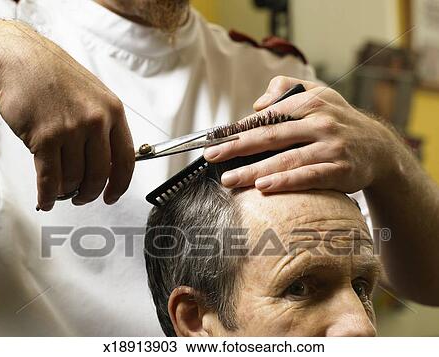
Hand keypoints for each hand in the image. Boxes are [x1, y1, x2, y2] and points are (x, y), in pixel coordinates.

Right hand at [0, 20, 134, 210]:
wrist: (20, 58)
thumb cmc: (55, 75)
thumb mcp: (94, 95)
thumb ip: (104, 127)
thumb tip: (108, 161)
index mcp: (113, 111)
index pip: (126, 159)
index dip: (120, 184)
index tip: (113, 195)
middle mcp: (95, 121)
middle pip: (99, 174)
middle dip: (90, 193)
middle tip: (84, 196)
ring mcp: (70, 130)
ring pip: (73, 179)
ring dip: (66, 191)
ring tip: (62, 190)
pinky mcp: (44, 137)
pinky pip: (50, 179)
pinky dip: (48, 195)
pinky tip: (46, 199)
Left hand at [204, 76, 400, 192]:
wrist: (379, 148)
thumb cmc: (339, 121)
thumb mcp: (319, 95)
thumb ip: (286, 90)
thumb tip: (257, 104)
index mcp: (310, 103)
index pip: (266, 116)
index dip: (238, 128)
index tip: (215, 138)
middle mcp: (320, 123)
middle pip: (271, 136)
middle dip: (237, 147)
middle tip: (212, 156)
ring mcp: (331, 147)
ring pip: (286, 159)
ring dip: (255, 170)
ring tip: (230, 179)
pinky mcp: (341, 170)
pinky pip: (309, 177)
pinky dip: (286, 182)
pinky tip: (264, 187)